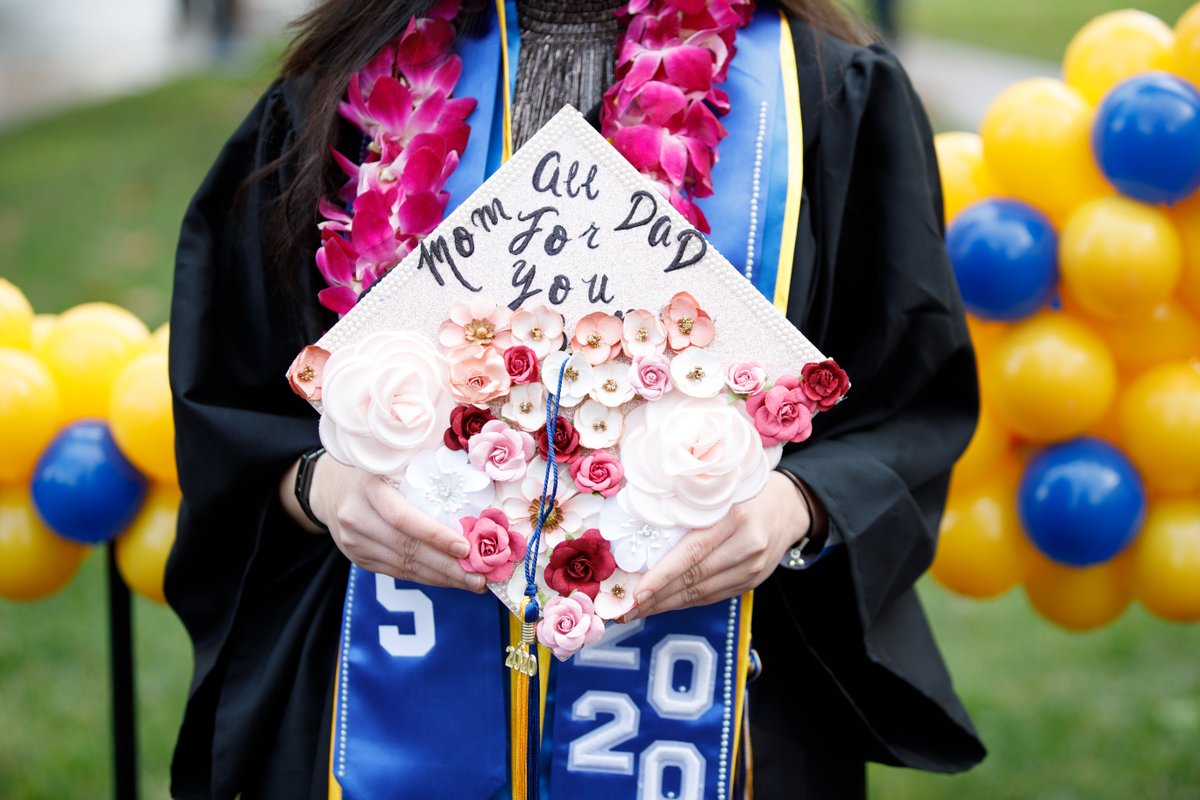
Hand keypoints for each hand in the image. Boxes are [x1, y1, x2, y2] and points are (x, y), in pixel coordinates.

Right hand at [309, 456, 485, 592]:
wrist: (332, 489)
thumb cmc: (379, 472)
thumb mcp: (396, 462)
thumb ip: (428, 472)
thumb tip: (477, 489)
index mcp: (369, 486)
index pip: (402, 517)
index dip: (434, 535)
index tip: (466, 547)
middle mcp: (356, 516)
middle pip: (406, 547)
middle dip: (447, 565)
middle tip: (480, 576)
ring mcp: (354, 542)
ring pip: (403, 565)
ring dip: (442, 577)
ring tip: (473, 583)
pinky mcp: (359, 559)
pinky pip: (398, 572)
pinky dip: (427, 578)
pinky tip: (450, 580)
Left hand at [623, 471, 809, 620]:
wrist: (789, 506)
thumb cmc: (741, 492)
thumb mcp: (717, 493)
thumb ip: (688, 511)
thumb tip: (641, 538)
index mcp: (734, 517)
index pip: (692, 552)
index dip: (662, 575)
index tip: (636, 592)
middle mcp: (747, 545)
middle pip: (695, 578)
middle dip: (656, 597)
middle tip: (625, 608)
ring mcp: (752, 568)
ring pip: (703, 593)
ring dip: (667, 604)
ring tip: (638, 610)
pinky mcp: (753, 582)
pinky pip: (713, 596)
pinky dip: (686, 602)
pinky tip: (664, 603)